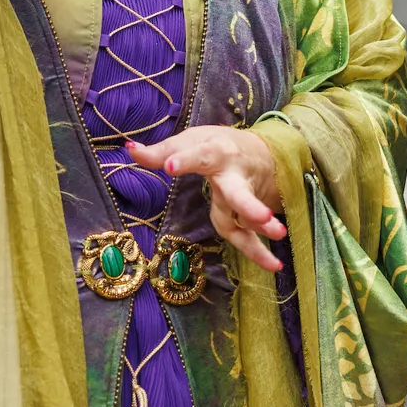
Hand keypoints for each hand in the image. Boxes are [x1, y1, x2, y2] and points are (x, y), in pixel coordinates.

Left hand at [128, 126, 287, 272]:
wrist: (260, 148)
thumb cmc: (216, 144)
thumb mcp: (190, 140)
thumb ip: (161, 151)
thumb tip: (129, 149)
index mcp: (214, 152)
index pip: (197, 155)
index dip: (183, 160)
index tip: (169, 166)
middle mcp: (233, 175)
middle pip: (239, 192)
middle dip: (249, 205)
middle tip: (262, 216)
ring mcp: (244, 195)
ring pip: (251, 214)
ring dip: (263, 226)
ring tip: (278, 235)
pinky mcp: (249, 214)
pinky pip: (253, 235)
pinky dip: (261, 252)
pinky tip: (274, 266)